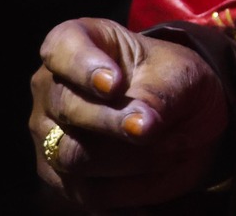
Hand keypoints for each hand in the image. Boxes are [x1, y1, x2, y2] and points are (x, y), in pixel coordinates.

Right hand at [28, 17, 228, 210]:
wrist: (185, 119)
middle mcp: (51, 89)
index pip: (63, 49)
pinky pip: (88, 191)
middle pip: (67, 108)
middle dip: (113, 122)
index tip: (115, 84)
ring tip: (171, 150)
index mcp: (75, 44)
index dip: (85, 67)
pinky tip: (156, 183)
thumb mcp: (179, 75)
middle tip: (150, 129)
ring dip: (128, 158)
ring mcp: (50, 136)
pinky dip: (128, 190)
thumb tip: (139, 127)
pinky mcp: (63, 178)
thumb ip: (158, 95)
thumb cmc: (173, 81)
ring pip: (74, 155)